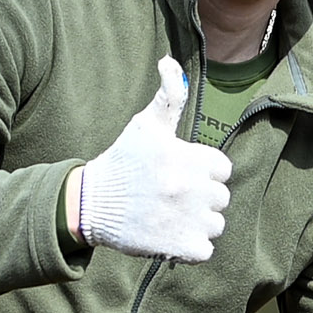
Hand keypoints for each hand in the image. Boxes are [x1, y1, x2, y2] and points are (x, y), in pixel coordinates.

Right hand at [72, 58, 230, 261]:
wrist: (90, 203)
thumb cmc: (123, 161)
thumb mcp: (146, 125)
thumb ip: (168, 95)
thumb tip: (169, 62)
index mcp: (190, 159)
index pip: (222, 168)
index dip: (203, 171)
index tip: (179, 172)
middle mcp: (192, 189)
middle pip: (221, 198)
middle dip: (200, 197)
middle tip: (169, 195)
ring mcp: (189, 220)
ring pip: (215, 225)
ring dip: (197, 223)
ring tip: (168, 214)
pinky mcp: (182, 247)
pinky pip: (206, 250)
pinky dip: (191, 247)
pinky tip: (168, 233)